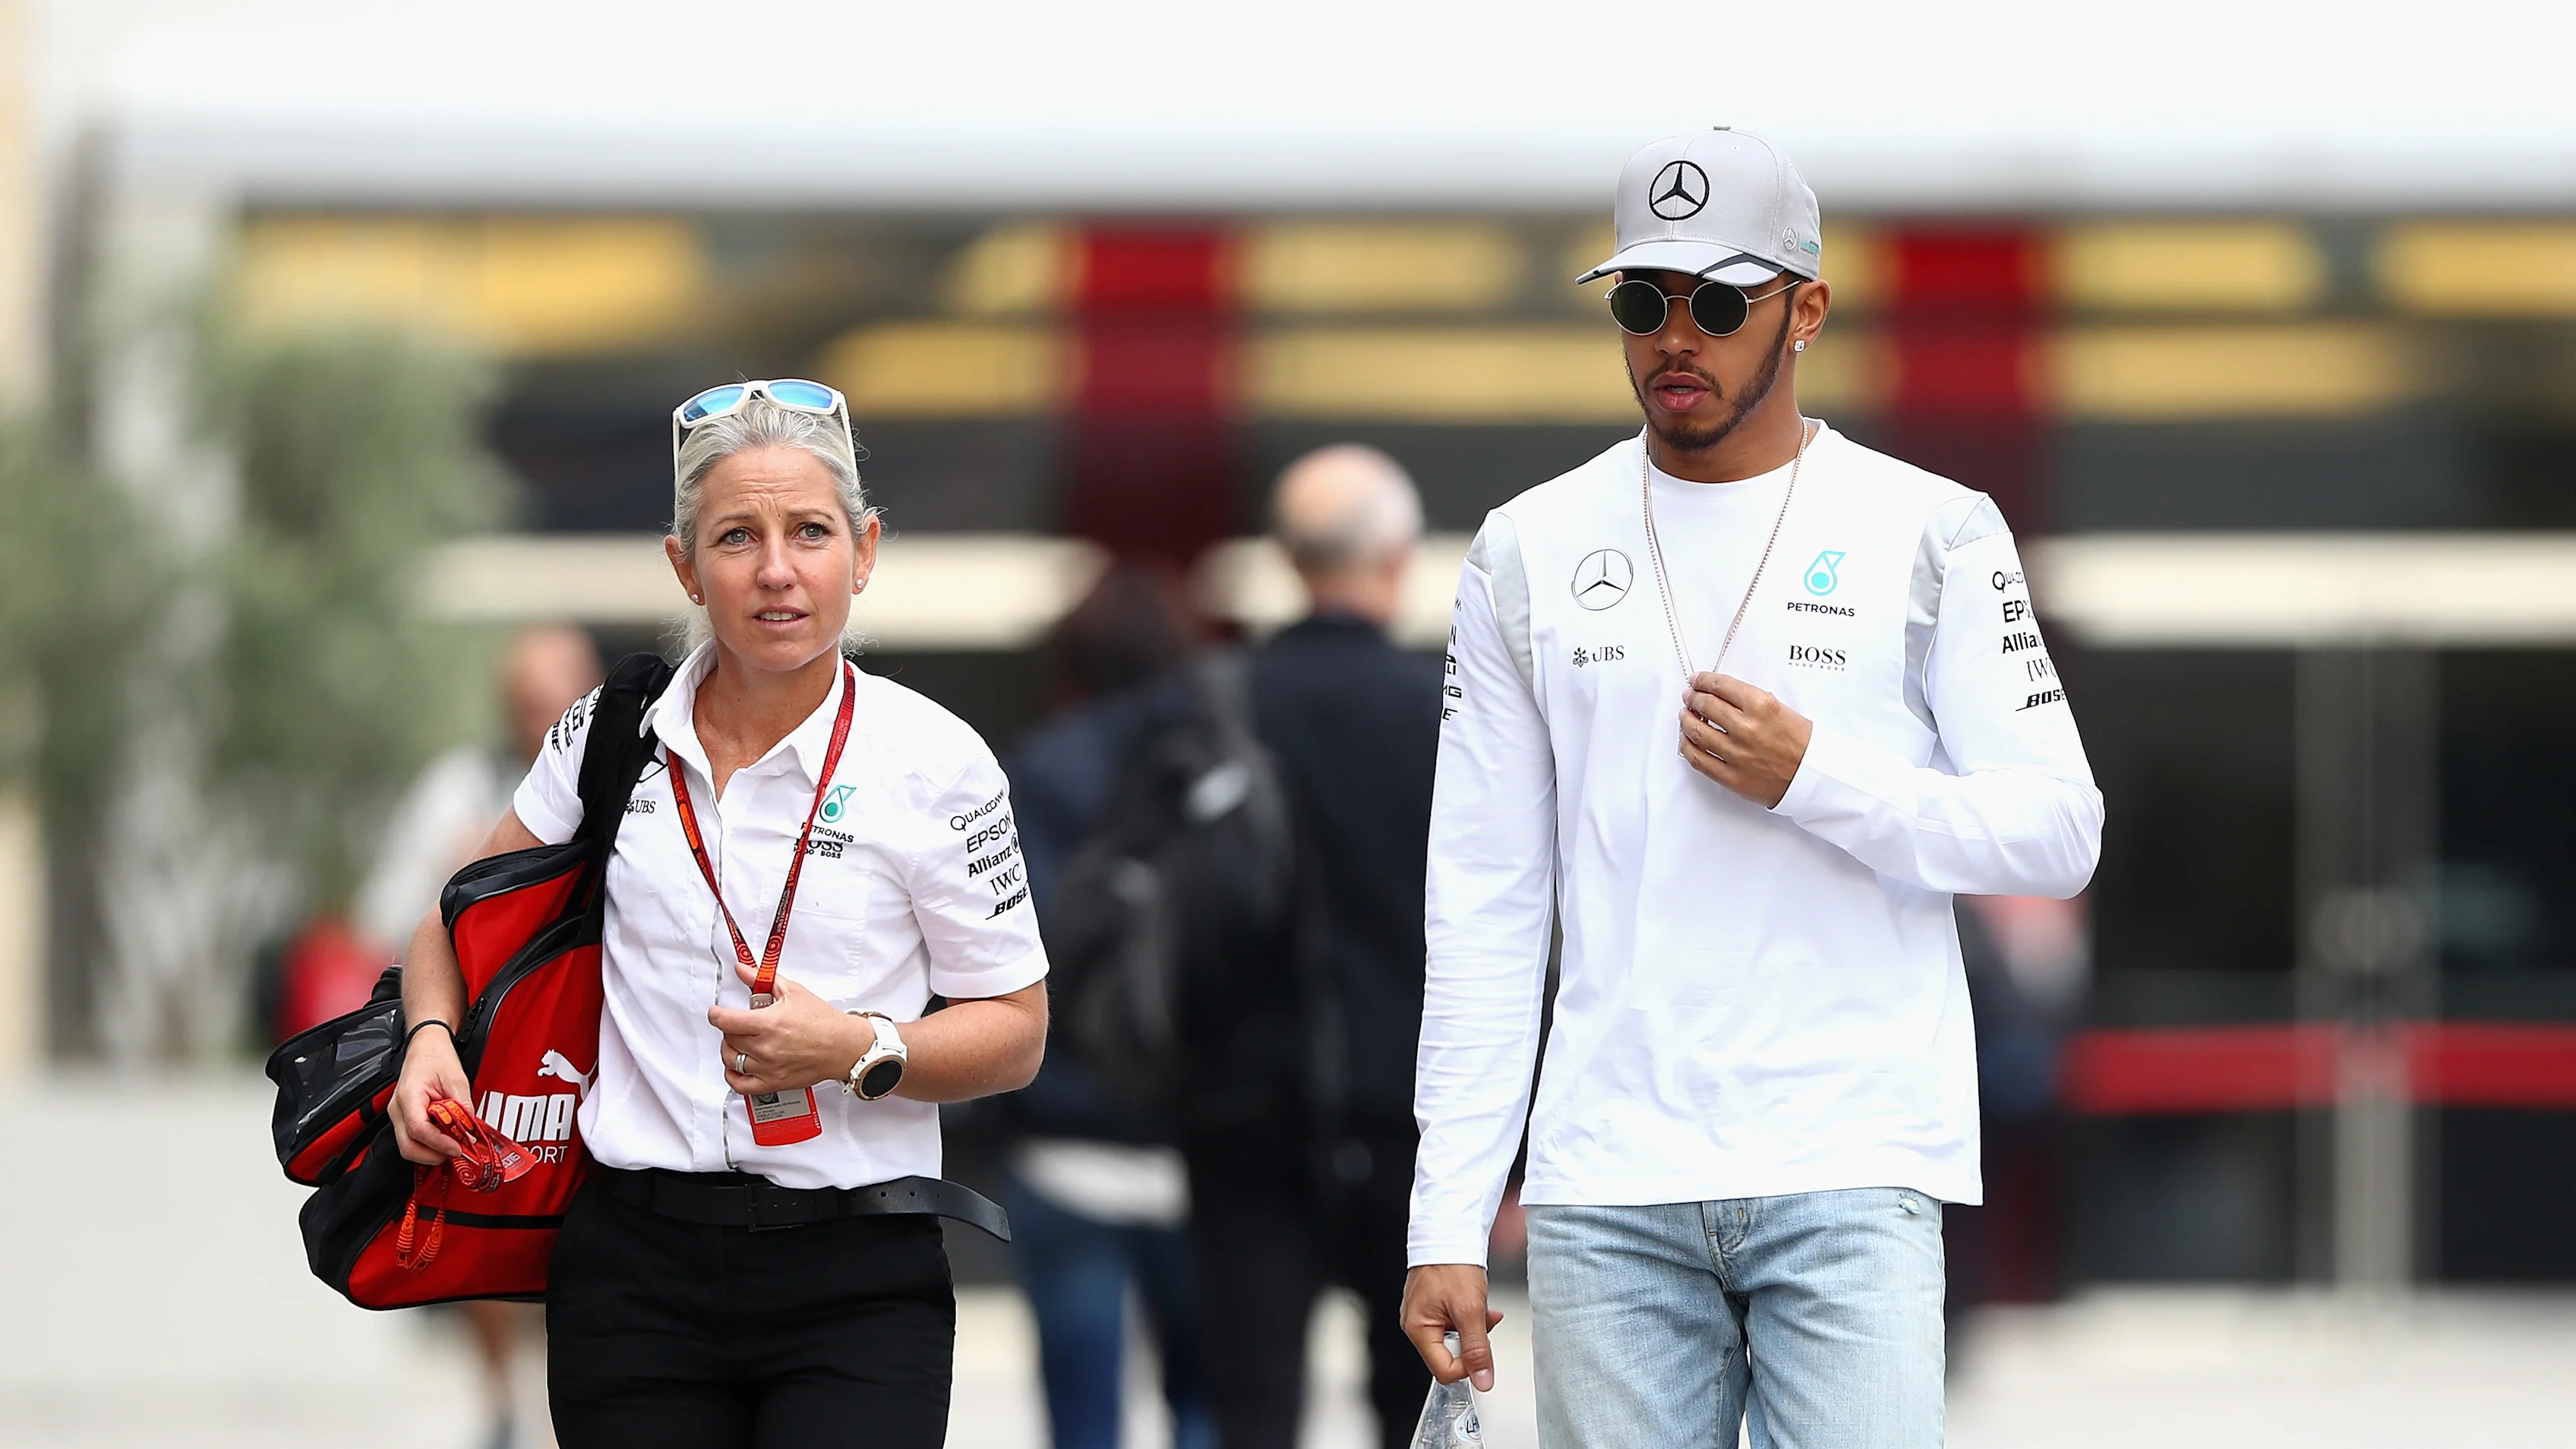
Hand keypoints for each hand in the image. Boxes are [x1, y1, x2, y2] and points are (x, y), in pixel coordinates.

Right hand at [392, 1024, 473, 1165]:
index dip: (439, 1143)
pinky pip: (413, 1139)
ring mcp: (398, 1115)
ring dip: (431, 1151)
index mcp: (408, 1096)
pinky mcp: (404, 1118)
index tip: (458, 1148)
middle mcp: (397, 1109)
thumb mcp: (457, 1080)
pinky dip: (429, 1144)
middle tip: (456, 1151)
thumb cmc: (436, 1058)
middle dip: (432, 1155)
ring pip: (408, 1146)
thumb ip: (463, 1106)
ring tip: (453, 1145)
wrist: (426, 1046)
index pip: (418, 1130)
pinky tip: (445, 1139)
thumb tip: (471, 1130)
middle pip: (408, 1146)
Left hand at [708, 960, 871, 1095]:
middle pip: (728, 1039)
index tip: (716, 1012)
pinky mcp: (773, 1083)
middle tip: (739, 1023)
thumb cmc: (822, 1021)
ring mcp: (768, 1068)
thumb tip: (743, 970)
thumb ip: (762, 980)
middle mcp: (766, 1048)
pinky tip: (738, 1066)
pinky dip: (733, 1076)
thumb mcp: (793, 992)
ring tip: (740, 1042)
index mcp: (768, 1023)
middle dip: (729, 1029)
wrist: (842, 1046)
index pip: (725, 1021)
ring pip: (731, 1060)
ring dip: (730, 1049)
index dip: (715, 1014)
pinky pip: (740, 1085)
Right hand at [1401, 1264, 1503, 1390]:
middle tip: (1483, 1321)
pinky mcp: (1433, 1306)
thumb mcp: (1470, 1310)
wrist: (1449, 1234)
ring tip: (1481, 1306)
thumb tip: (1482, 1380)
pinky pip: (1454, 1323)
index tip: (1483, 1351)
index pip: (1444, 1371)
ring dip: (1474, 1327)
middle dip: (1473, 1341)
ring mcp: (1424, 1314)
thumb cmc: (1451, 1264)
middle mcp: (1416, 1325)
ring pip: (1455, 1338)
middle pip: (1450, 1355)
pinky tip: (1477, 1303)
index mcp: (1418, 1329)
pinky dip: (1469, 1316)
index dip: (1468, 1366)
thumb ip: (1477, 1349)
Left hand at [1679, 671, 1812, 808]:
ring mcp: (1736, 754)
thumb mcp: (1779, 708)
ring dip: (1686, 719)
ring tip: (1685, 715)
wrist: (1813, 775)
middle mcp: (1746, 728)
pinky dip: (1687, 747)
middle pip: (1705, 706)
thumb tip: (1719, 693)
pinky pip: (1699, 760)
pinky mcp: (1731, 776)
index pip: (1720, 686)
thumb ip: (1748, 699)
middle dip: (1693, 697)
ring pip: (1696, 731)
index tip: (1697, 680)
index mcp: (1760, 706)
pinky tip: (1686, 740)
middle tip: (1689, 695)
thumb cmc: (1801, 742)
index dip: (1703, 680)